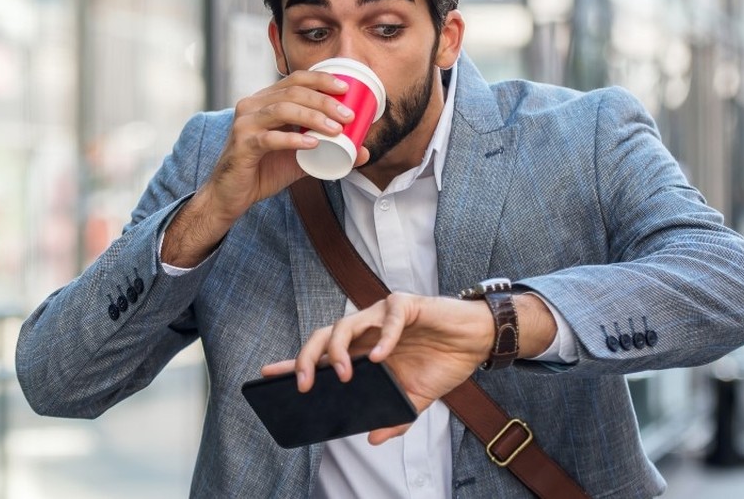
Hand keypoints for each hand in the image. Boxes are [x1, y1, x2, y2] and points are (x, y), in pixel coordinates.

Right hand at [162, 70, 367, 266]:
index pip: (295, 79)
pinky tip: (312, 144)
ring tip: (336, 130)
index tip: (346, 89)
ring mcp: (245, 123)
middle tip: (348, 116)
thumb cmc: (264, 171)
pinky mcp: (242, 144)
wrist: (231, 195)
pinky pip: (270, 138)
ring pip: (283, 109)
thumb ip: (327, 150)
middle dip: (324, 100)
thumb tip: (364, 152)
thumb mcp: (300, 158)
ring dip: (313, 117)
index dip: (321, 79)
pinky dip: (294, 139)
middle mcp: (252, 105)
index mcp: (265, 101)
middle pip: (293, 91)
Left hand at [261, 293, 493, 444]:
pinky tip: (381, 356)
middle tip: (302, 384)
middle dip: (306, 358)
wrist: (476, 342)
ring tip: (343, 374)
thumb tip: (374, 438)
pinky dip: (384, 337)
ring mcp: (383, 316)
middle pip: (323, 336)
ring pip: (346, 323)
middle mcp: (366, 330)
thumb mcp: (414, 399)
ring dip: (339, 349)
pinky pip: (390, 318)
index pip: (322, 355)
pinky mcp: (406, 306)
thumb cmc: (442, 363)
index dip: (294, 362)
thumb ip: (394, 417)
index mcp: (363, 351)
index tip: (268, 375)